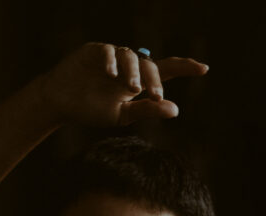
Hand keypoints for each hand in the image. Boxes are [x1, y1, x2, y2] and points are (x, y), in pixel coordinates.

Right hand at [36, 41, 207, 126]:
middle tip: (155, 96)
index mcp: (136, 81)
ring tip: (133, 89)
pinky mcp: (94, 51)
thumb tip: (175, 110)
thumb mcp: (122, 116)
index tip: (204, 69)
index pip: (165, 70)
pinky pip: (108, 51)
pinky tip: (111, 74)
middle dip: (154, 79)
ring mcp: (112, 57)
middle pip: (149, 64)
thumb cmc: (91, 110)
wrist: (61, 104)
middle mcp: (128, 66)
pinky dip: (112, 61)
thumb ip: (147, 111)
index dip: (184, 68)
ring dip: (135, 71)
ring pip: (131, 56)